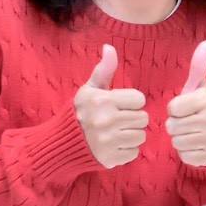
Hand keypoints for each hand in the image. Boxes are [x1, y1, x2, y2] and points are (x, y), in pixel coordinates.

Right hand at [74, 45, 149, 168]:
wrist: (62, 142)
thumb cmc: (80, 112)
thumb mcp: (90, 89)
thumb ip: (104, 70)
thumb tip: (109, 47)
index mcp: (103, 100)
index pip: (139, 100)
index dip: (131, 102)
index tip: (119, 105)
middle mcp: (106, 120)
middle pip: (143, 118)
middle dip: (133, 118)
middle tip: (118, 120)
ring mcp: (109, 141)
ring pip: (141, 136)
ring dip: (131, 134)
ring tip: (116, 132)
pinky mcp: (110, 158)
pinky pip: (134, 152)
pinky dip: (127, 150)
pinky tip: (114, 145)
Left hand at [166, 40, 205, 166]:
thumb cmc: (199, 109)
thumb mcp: (198, 88)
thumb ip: (199, 67)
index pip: (173, 107)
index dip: (174, 108)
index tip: (184, 108)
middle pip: (172, 125)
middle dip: (175, 125)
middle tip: (186, 122)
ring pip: (176, 140)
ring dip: (178, 137)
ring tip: (189, 133)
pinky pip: (183, 154)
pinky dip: (185, 150)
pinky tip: (193, 145)